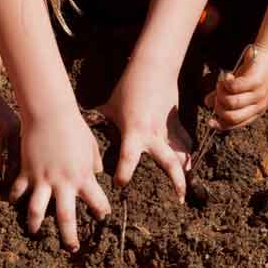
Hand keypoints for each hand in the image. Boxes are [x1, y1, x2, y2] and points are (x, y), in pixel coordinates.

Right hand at [10, 111, 110, 252]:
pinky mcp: (27, 171)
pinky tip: (13, 202)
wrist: (50, 113)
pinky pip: (19, 189)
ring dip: (35, 224)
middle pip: (66, 217)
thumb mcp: (90, 146)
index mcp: (83, 177)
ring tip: (34, 232)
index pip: (97, 202)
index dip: (101, 210)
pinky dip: (15, 197)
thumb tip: (95, 173)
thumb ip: (93, 163)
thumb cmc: (74, 127)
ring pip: (37, 209)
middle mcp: (63, 182)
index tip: (102, 216)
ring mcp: (43, 178)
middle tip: (72, 248)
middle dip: (69, 236)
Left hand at [99, 59, 191, 201]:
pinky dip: (186, 153)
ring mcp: (168, 129)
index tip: (119, 185)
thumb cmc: (128, 88)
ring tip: (186, 189)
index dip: (123, 174)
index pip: (128, 158)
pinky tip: (187, 164)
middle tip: (178, 199)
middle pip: (169, 162)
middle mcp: (154, 134)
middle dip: (176, 181)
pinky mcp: (177, 123)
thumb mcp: (109, 107)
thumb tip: (80, 127)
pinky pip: (184, 141)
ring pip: (182, 153)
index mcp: (134, 132)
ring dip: (185, 170)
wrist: (154, 67)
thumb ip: (97, 120)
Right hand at [205, 45, 267, 129]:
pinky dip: (225, 82)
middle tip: (217, 95)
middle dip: (218, 107)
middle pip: (231, 117)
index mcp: (255, 111)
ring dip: (220, 92)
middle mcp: (259, 106)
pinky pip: (233, 87)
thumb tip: (207, 103)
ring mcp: (259, 94)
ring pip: (231, 102)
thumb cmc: (252, 73)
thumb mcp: (237, 88)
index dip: (220, 125)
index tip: (209, 121)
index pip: (236, 125)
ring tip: (222, 83)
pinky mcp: (256, 82)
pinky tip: (227, 76)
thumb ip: (222, 96)